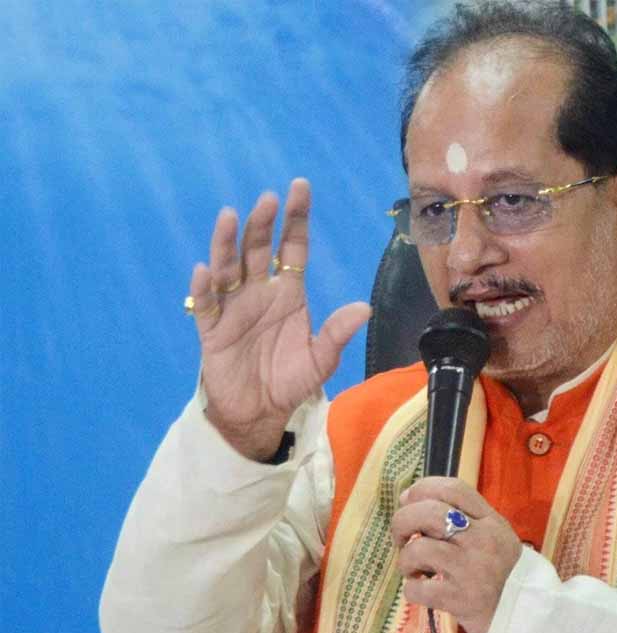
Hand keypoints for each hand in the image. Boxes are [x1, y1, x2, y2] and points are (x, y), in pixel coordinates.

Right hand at [187, 178, 370, 459]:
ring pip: (228, 268)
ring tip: (231, 216)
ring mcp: (233, 307)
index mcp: (289, 293)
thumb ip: (337, 333)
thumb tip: (364, 308)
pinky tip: (204, 270)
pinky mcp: (212, 329)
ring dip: (228, 243)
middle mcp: (259, 292)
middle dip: (262, 224)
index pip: (292, 248)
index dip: (295, 219)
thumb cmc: (291, 380)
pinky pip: (206, 304)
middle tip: (267, 199)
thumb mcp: (321, 359)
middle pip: (258, 250)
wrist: (260, 411)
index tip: (299, 187)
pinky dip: (203, 288)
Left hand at [390, 477, 523, 632]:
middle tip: (402, 537)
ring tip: (414, 569)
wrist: (526, 618)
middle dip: (402, 521)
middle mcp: (482, 540)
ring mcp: (471, 570)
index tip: (409, 501)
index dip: (422, 489)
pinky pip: (418, 588)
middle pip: (429, 512)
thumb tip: (410, 501)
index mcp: (490, 521)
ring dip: (405, 560)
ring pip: (419, 549)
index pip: (452, 488)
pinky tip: (422, 590)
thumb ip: (462, 517)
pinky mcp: (460, 600)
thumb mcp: (494, 536)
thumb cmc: (502, 573)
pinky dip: (411, 589)